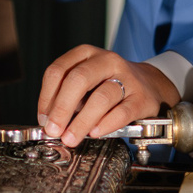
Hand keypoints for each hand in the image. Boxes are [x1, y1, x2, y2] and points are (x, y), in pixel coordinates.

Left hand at [38, 46, 178, 146]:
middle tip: (54, 130)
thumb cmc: (109, 85)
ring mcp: (127, 78)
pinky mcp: (141, 98)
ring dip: (81, 122)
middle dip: (62, 108)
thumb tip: (49, 122)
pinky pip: (121, 112)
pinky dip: (105, 124)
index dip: (47, 96)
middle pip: (79, 79)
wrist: (149, 84)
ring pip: (101, 97)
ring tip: (71, 138)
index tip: (43, 118)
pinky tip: (95, 133)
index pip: (59, 70)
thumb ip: (68, 96)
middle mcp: (107, 61)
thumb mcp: (87, 81)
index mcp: (87, 54)